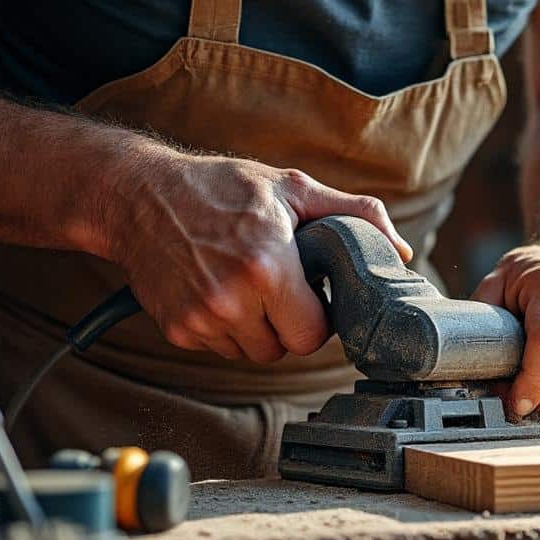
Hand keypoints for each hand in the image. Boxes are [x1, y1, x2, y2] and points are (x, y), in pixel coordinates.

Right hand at [106, 151, 411, 361]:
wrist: (139, 195)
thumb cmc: (220, 188)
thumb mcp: (294, 188)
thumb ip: (355, 215)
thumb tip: (400, 250)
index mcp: (268, 266)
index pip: (313, 334)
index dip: (318, 316)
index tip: (310, 293)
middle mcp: (231, 299)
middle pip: (284, 349)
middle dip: (289, 324)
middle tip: (280, 287)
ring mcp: (200, 318)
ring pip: (252, 352)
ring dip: (256, 328)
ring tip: (247, 284)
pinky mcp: (178, 328)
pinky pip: (219, 347)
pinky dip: (225, 328)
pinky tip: (218, 288)